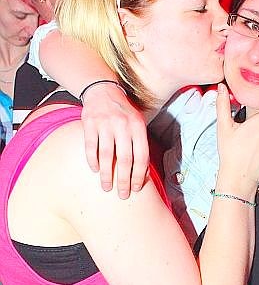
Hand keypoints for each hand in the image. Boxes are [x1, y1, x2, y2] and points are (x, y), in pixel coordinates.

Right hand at [81, 83, 148, 198]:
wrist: (103, 90)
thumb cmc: (124, 114)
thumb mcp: (137, 124)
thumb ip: (140, 145)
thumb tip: (142, 175)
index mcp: (138, 127)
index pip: (141, 156)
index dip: (139, 175)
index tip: (136, 188)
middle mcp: (123, 125)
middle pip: (125, 159)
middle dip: (124, 180)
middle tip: (122, 194)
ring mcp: (105, 123)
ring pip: (106, 155)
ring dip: (107, 175)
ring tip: (106, 187)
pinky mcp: (90, 122)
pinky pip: (90, 146)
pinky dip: (92, 160)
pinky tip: (95, 170)